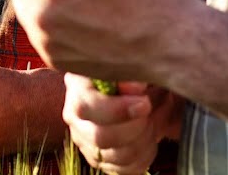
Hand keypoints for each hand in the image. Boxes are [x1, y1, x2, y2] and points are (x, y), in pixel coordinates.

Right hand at [64, 75, 182, 174]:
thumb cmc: (135, 70)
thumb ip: (133, 70)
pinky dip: (145, 155)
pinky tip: (150, 135)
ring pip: (115, 156)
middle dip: (137, 127)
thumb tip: (135, 87)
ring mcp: (84, 139)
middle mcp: (74, 114)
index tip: (145, 103)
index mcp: (78, 84)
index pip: (86, 105)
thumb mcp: (134, 62)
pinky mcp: (99, 158)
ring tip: (153, 119)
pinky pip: (124, 169)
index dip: (117, 109)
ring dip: (144, 139)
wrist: (140, 86)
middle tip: (152, 108)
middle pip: (101, 136)